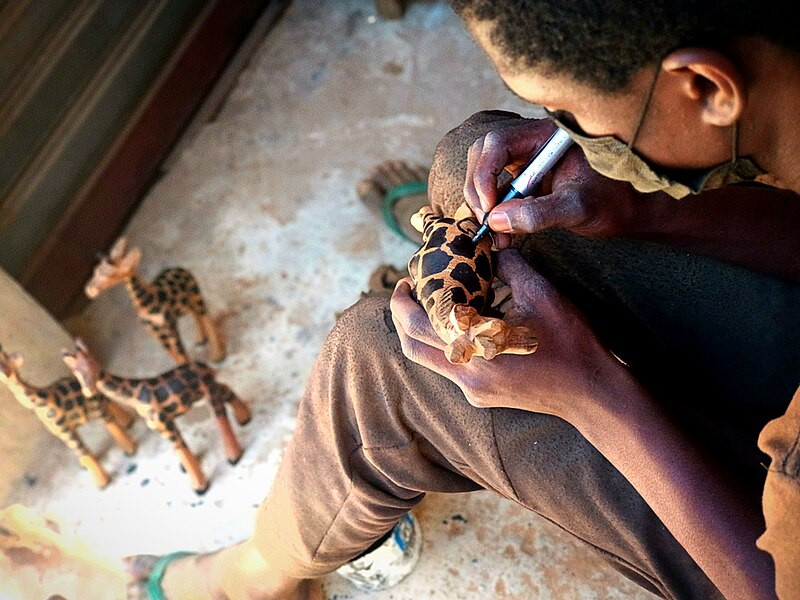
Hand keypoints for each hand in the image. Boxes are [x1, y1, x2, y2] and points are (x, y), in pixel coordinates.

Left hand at [390, 249, 631, 423]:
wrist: (593, 393)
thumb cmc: (570, 342)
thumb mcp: (541, 293)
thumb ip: (509, 265)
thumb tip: (489, 245)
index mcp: (475, 345)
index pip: (418, 324)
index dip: (403, 301)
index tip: (407, 279)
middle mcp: (466, 372)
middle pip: (412, 346)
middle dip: (402, 317)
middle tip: (407, 291)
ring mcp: (472, 389)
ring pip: (427, 360)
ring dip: (419, 333)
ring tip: (427, 305)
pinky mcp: (481, 397)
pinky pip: (448, 369)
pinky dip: (442, 345)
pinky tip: (459, 326)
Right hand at [463, 117, 654, 238]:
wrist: (629, 211)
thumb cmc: (613, 202)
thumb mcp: (578, 209)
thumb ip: (539, 214)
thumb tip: (496, 220)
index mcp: (546, 135)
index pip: (498, 142)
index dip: (485, 174)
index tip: (489, 208)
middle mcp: (532, 142)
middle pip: (483, 155)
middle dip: (478, 189)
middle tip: (487, 223)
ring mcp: (526, 160)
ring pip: (485, 173)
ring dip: (484, 206)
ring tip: (497, 236)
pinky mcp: (524, 179)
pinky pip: (496, 191)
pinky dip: (493, 214)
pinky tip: (502, 235)